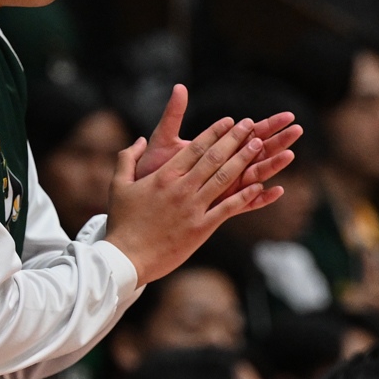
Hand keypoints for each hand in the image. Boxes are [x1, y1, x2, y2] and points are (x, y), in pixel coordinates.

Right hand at [103, 117, 287, 283]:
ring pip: (224, 178)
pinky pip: (227, 209)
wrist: (126, 258)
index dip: (214, 132)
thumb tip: (140, 140)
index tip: (229, 121)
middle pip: (214, 158)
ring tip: (258, 145)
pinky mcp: (201, 228)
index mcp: (164, 176)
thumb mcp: (118, 185)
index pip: (195, 148)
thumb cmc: (122, 222)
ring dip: (243, 160)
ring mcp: (193, 208)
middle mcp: (181, 188)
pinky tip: (260, 186)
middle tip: (250, 124)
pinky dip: (245, 197)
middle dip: (234, 139)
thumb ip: (127, 159)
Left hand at [132, 84, 301, 190]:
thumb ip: (174, 115)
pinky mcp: (217, 207)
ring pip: (255, 175)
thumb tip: (179, 87)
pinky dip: (259, 199)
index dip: (268, 124)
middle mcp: (224, 169)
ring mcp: (223, 188)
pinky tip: (276, 191)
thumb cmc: (152, 168)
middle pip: (259, 152)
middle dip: (279, 140)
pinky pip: (243, 205)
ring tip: (291, 154)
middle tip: (298, 129)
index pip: (248, 133)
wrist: (139, 197)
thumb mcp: (164, 139)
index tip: (287, 115)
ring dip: (273, 165)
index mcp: (216, 150)